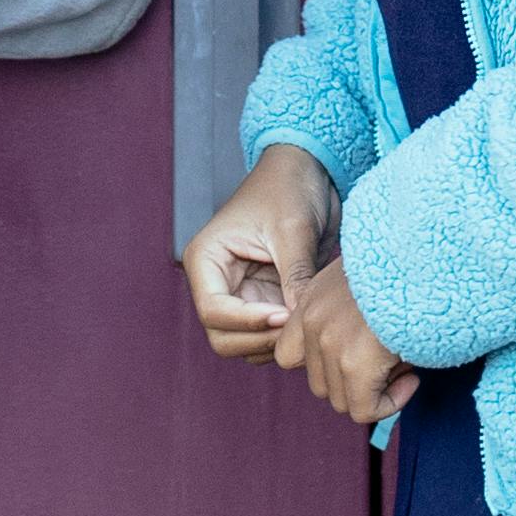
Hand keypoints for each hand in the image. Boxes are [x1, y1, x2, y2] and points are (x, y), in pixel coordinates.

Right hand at [181, 143, 337, 363]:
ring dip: (272, 342)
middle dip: (258, 338)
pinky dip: (284, 337)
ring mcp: (241, 294)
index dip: (247, 321)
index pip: (213, 310)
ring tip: (306, 323)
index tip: (284, 314)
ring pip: (244, 343)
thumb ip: (294, 275)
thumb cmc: (289, 187)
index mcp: (207, 259)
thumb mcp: (292, 229)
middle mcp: (217, 282)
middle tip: (296, 327)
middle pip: (222, 337)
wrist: (308, 172)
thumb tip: (298, 319)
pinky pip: (267, 335)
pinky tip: (309, 321)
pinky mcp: (264, 300)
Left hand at [272, 255, 418, 432]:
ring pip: (342, 400)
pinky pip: (364, 410)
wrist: (428, 256)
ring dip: (375, 391)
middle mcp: (312, 322)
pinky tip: (412, 377)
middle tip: (390, 360)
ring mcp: (330, 344)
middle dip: (355, 383)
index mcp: (311, 301)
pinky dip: (389, 403)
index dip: (323, 366)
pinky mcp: (355, 364)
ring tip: (403, 362)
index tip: (359, 355)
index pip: (289, 355)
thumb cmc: (409, 264)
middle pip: (319, 384)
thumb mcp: (365, 279)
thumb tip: (366, 354)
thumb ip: (347, 314)